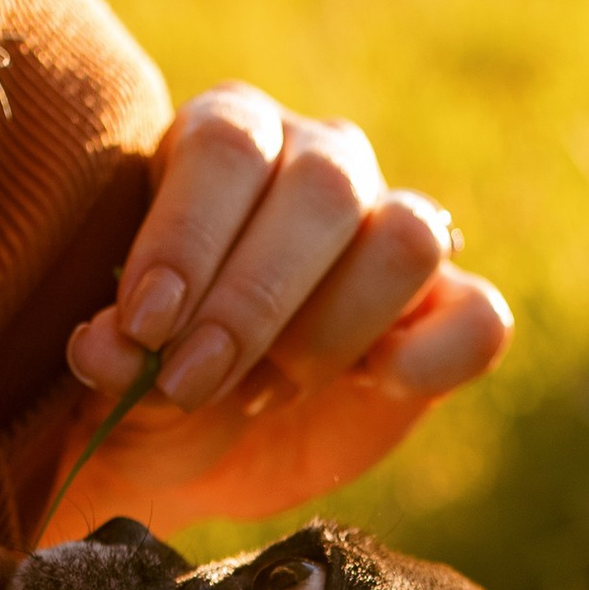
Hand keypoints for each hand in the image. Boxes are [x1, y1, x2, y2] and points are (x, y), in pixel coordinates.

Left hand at [56, 86, 511, 535]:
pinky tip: (373, 388)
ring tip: (267, 388)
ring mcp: (393, 230)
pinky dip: (433, 358)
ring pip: (409, 237)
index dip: (189, 236)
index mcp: (228, 139)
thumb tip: (109, 346)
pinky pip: (479, 317)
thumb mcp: (111, 376)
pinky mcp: (447, 313)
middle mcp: (318, 162)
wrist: (200, 450)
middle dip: (253, 302)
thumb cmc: (148, 382)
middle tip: (196, 382)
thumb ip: (110, 357)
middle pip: (323, 188)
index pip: (230, 148)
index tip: (147, 326)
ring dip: (334, 329)